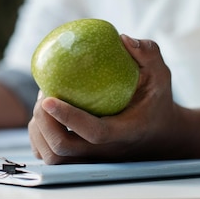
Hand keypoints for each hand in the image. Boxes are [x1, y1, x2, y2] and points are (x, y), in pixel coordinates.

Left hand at [28, 35, 184, 163]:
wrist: (159, 134)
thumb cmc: (156, 100)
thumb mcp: (160, 75)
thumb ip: (148, 53)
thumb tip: (123, 39)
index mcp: (124, 132)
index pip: (94, 132)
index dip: (68, 117)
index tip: (48, 97)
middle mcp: (104, 151)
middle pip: (62, 149)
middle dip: (44, 121)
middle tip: (43, 93)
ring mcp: (90, 158)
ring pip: (52, 157)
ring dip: (38, 129)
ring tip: (42, 102)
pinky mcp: (80, 159)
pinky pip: (49, 156)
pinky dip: (38, 138)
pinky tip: (43, 114)